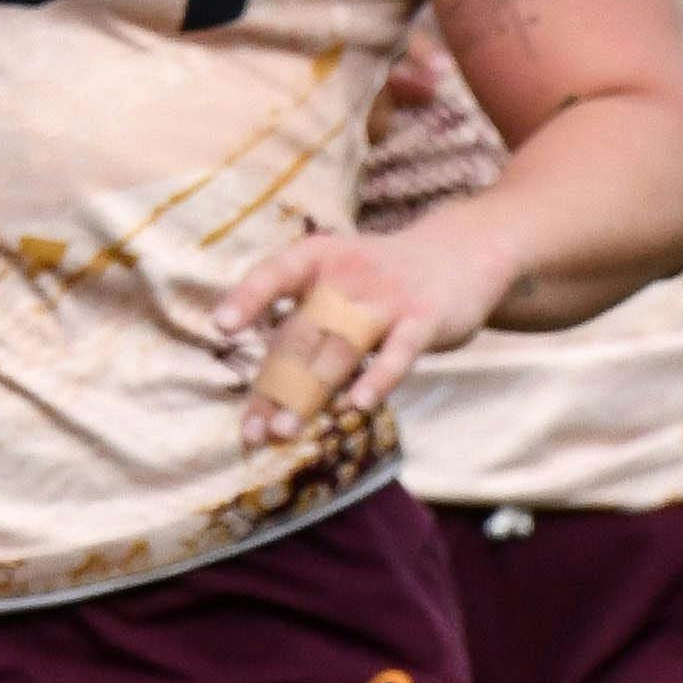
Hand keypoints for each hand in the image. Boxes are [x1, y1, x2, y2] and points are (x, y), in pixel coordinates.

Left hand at [228, 211, 524, 432]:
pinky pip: (398, 353)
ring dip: (310, 392)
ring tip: (285, 430)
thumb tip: (260, 390)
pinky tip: (358, 405)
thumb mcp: (335, 283)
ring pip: (341, 349)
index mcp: (317, 257)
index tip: (222, 327)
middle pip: (302, 334)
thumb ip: (300, 324)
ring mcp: (387, 297)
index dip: (249, 299)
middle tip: (252, 431)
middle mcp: (347, 274)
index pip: (275, 274)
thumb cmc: (381, 280)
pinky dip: (378, 378)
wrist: (461, 252)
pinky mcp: (424, 320)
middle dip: (274, 385)